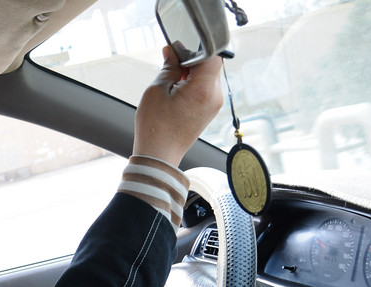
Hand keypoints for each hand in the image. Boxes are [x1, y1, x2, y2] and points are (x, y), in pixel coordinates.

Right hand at [132, 46, 223, 165]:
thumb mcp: (157, 90)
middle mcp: (214, 96)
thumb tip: (172, 52)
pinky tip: (177, 91)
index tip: (177, 50)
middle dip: (191, 61)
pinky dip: (193, 84)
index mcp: (203, 89)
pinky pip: (205, 89)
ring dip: (191, 73)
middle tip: (171, 65)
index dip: (194, 48)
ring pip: (208, 76)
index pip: (211, 55)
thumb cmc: (156, 128)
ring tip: (172, 82)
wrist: (159, 156)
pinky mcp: (209, 111)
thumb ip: (168, 67)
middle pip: (210, 65)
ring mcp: (214, 105)